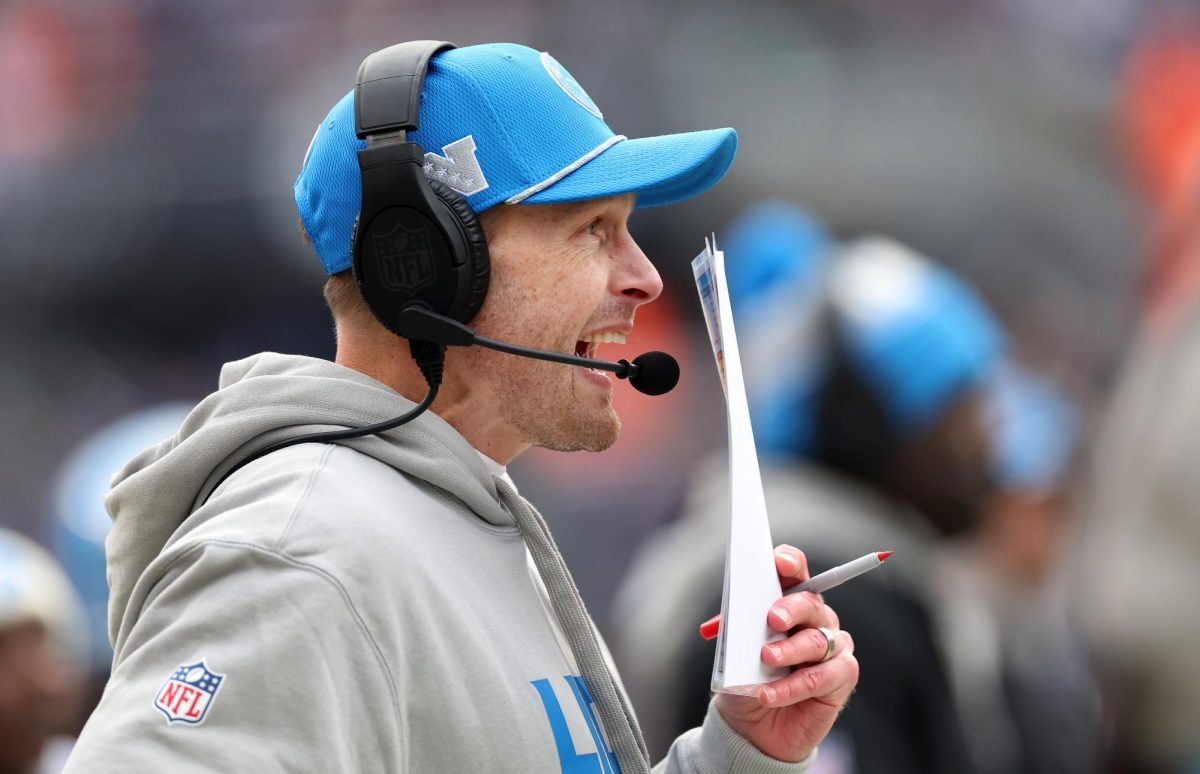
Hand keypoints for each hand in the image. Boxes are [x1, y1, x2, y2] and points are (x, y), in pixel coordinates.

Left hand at [714, 545, 858, 762]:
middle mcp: (816, 619)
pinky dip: (790, 686)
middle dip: (791, 607)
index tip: (779, 562)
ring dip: (789, 650)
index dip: (790, 563)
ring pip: (817, 641)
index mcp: (789, 602)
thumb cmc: (745, 678)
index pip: (796, 572)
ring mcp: (833, 647)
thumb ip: (733, 629)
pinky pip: (820, 677)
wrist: (752, 726)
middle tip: (772, 619)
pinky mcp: (842, 677)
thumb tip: (725, 621)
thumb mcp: (731, 650)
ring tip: (766, 658)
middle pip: (811, 603)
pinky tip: (767, 694)